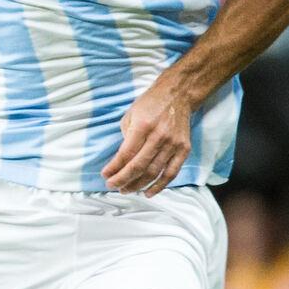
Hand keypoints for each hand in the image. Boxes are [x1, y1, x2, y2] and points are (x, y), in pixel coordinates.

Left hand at [103, 77, 193, 195]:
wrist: (178, 95)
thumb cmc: (150, 104)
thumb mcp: (130, 115)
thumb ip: (126, 138)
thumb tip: (120, 162)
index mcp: (143, 126)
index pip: (126, 154)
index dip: (114, 168)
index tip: (105, 175)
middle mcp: (159, 136)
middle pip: (139, 166)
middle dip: (123, 180)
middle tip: (113, 186)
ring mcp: (173, 144)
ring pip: (154, 173)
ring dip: (138, 185)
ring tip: (126, 190)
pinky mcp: (184, 150)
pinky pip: (171, 173)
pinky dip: (159, 186)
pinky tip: (148, 193)